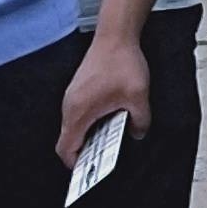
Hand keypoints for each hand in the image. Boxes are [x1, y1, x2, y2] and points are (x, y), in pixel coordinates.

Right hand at [54, 33, 150, 168]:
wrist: (115, 35)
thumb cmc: (122, 64)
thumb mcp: (138, 98)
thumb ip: (139, 122)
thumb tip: (138, 134)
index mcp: (78, 112)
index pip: (66, 149)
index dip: (75, 164)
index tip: (88, 172)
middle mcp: (70, 106)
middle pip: (69, 139)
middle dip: (84, 152)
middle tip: (102, 159)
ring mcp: (72, 96)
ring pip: (74, 126)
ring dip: (88, 136)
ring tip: (108, 142)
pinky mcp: (78, 89)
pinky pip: (79, 113)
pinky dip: (90, 122)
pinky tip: (109, 121)